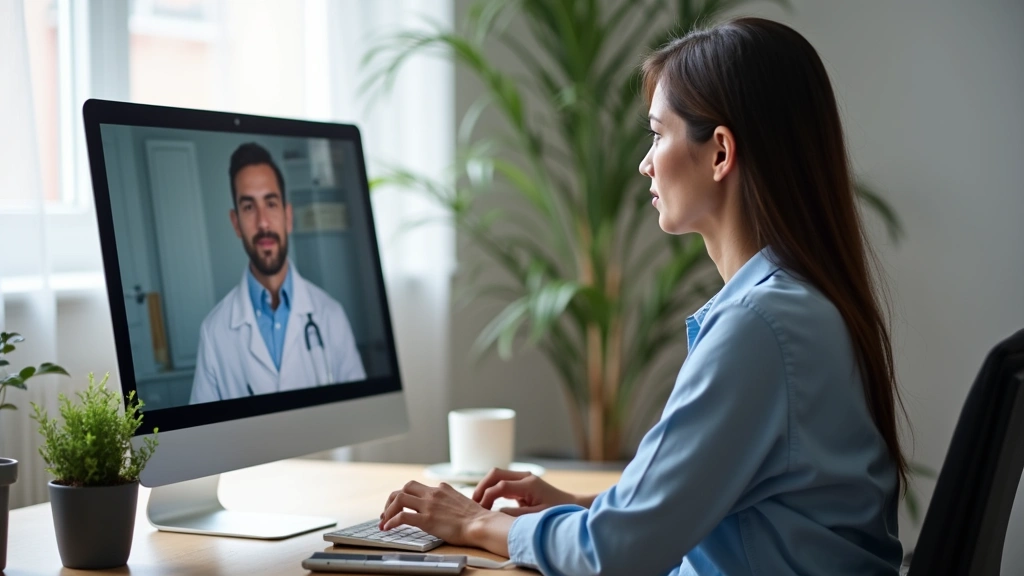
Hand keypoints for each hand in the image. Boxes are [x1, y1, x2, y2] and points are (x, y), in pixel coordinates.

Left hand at [379, 480, 512, 554]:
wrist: (481, 524)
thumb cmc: (476, 518)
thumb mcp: (461, 501)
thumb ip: (450, 499)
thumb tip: (447, 505)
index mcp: (442, 489)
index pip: (419, 487)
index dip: (406, 496)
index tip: (401, 506)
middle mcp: (433, 493)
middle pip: (405, 487)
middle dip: (393, 498)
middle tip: (388, 511)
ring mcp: (429, 505)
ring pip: (399, 498)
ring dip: (388, 509)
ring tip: (384, 521)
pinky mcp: (426, 519)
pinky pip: (402, 517)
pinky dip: (391, 521)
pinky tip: (388, 528)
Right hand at [472, 468, 582, 515]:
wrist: (572, 506)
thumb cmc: (558, 512)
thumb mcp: (537, 517)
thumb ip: (516, 515)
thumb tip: (496, 514)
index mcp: (529, 484)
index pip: (500, 485)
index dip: (488, 496)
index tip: (481, 510)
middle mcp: (525, 477)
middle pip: (495, 473)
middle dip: (482, 486)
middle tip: (473, 503)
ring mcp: (523, 478)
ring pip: (497, 475)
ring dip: (485, 487)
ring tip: (477, 503)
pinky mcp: (522, 484)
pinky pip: (502, 482)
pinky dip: (492, 489)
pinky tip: (487, 502)